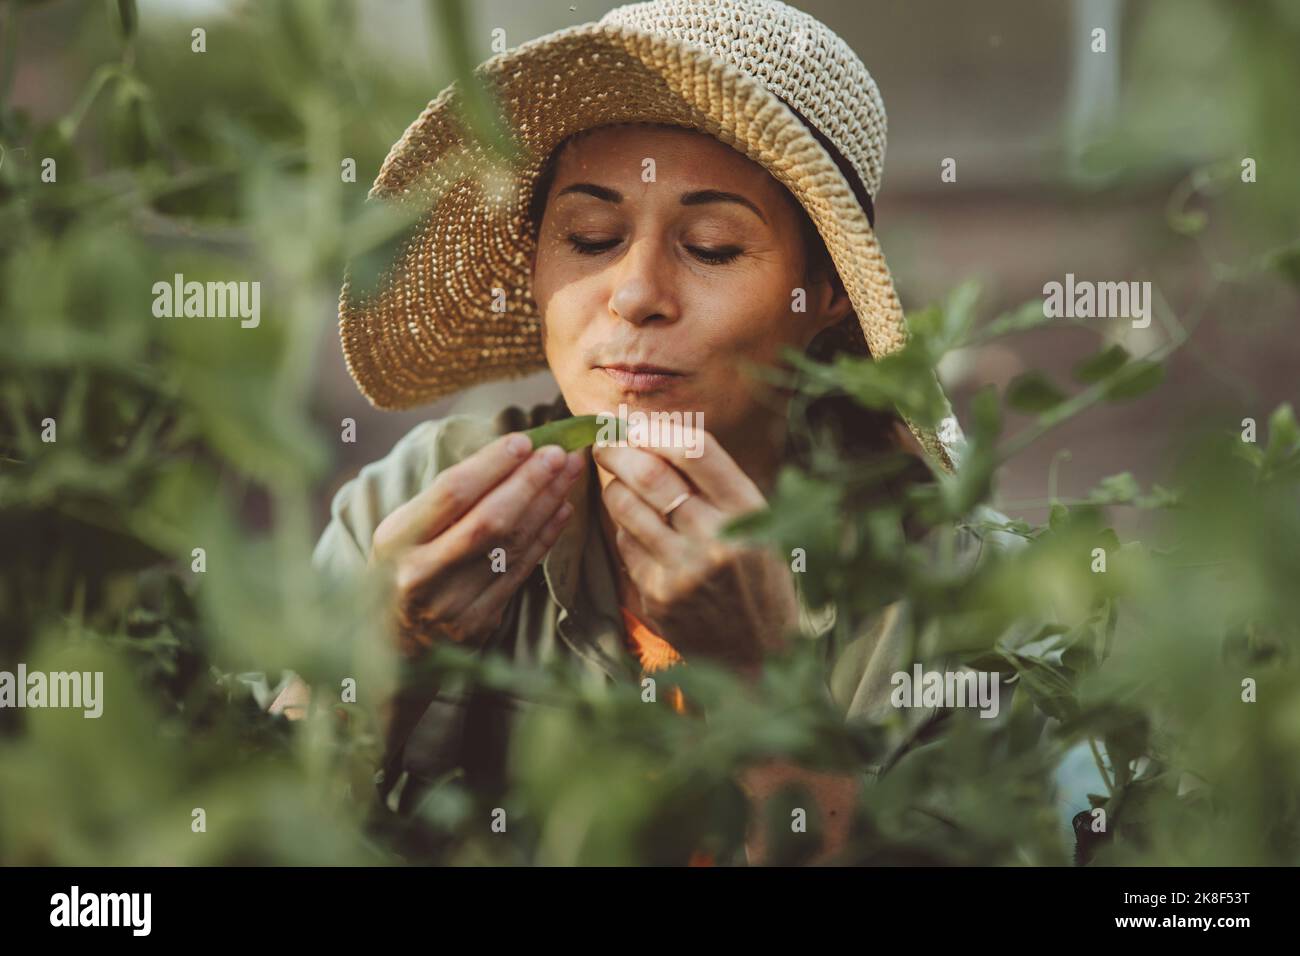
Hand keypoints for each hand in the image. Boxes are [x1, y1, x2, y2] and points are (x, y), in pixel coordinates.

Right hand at [370, 433, 583, 654]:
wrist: (391, 638)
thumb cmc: (404, 564)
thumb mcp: (403, 527)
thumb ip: (446, 498)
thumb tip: (510, 454)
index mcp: (397, 540)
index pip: (452, 493)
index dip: (493, 465)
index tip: (524, 441)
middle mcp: (422, 574)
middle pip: (489, 521)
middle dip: (530, 482)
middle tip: (559, 454)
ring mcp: (453, 604)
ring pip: (512, 546)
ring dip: (546, 505)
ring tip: (569, 473)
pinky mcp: (479, 623)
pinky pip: (522, 572)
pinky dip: (545, 537)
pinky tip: (562, 509)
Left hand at [592, 428, 798, 674]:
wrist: (760, 651)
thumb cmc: (758, 575)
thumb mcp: (759, 523)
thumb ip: (717, 482)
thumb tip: (661, 431)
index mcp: (749, 511)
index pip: (695, 451)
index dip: (656, 429)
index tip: (634, 422)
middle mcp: (717, 538)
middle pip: (652, 474)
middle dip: (618, 449)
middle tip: (604, 441)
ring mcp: (684, 570)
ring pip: (627, 506)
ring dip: (613, 484)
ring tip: (614, 476)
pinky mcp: (658, 595)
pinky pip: (625, 543)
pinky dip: (623, 524)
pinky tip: (632, 521)